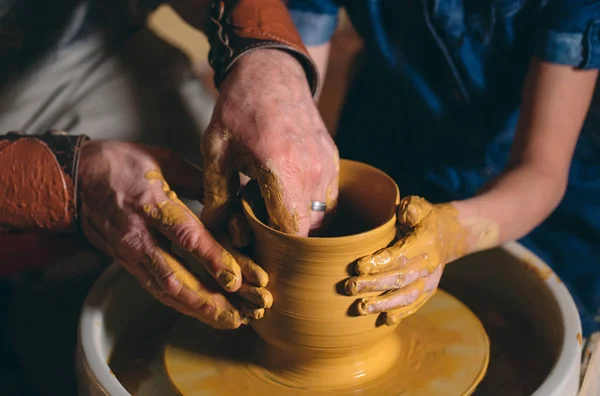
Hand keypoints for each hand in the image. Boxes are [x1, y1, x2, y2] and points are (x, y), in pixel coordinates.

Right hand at [77, 141, 271, 328]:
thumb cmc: (119, 164)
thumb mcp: (163, 160)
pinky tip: (204, 313)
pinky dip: (181, 304)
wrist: (71, 179)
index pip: (186, 236)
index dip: (213, 259)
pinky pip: (155, 289)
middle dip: (213, 299)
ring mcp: (130, 253)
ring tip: (232, 320)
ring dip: (200, 309)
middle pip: (178, 276)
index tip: (237, 279)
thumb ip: (199, 180)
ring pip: (166, 290)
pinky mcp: (126, 263)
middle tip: (244, 312)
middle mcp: (139, 235)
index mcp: (151, 204)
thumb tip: (233, 195)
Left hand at [202, 49, 338, 237]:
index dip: (276, 246)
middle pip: (308, 229)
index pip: (292, 230)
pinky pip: (327, 199)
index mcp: (281, 167)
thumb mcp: (217, 150)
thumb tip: (214, 231)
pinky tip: (286, 193)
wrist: (271, 72)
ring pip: (321, 217)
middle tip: (258, 224)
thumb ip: (217, 195)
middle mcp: (312, 169)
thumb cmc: (239, 109)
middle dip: (285, 236)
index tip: (256, 243)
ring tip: (271, 206)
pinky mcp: (334, 160)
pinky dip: (309, 206)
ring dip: (298, 222)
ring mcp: (328, 165)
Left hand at [345, 196, 468, 325]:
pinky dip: (400, 313)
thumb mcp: (419, 206)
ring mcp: (430, 280)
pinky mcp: (428, 291)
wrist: (448, 235)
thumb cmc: (424, 218)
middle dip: (373, 285)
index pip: (400, 255)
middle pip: (400, 278)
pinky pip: (414, 305)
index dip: (379, 262)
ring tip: (361, 308)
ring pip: (407, 296)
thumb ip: (410, 208)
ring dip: (383, 304)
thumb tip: (402, 214)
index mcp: (426, 242)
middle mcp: (429, 264)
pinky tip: (384, 320)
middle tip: (350, 287)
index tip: (358, 266)